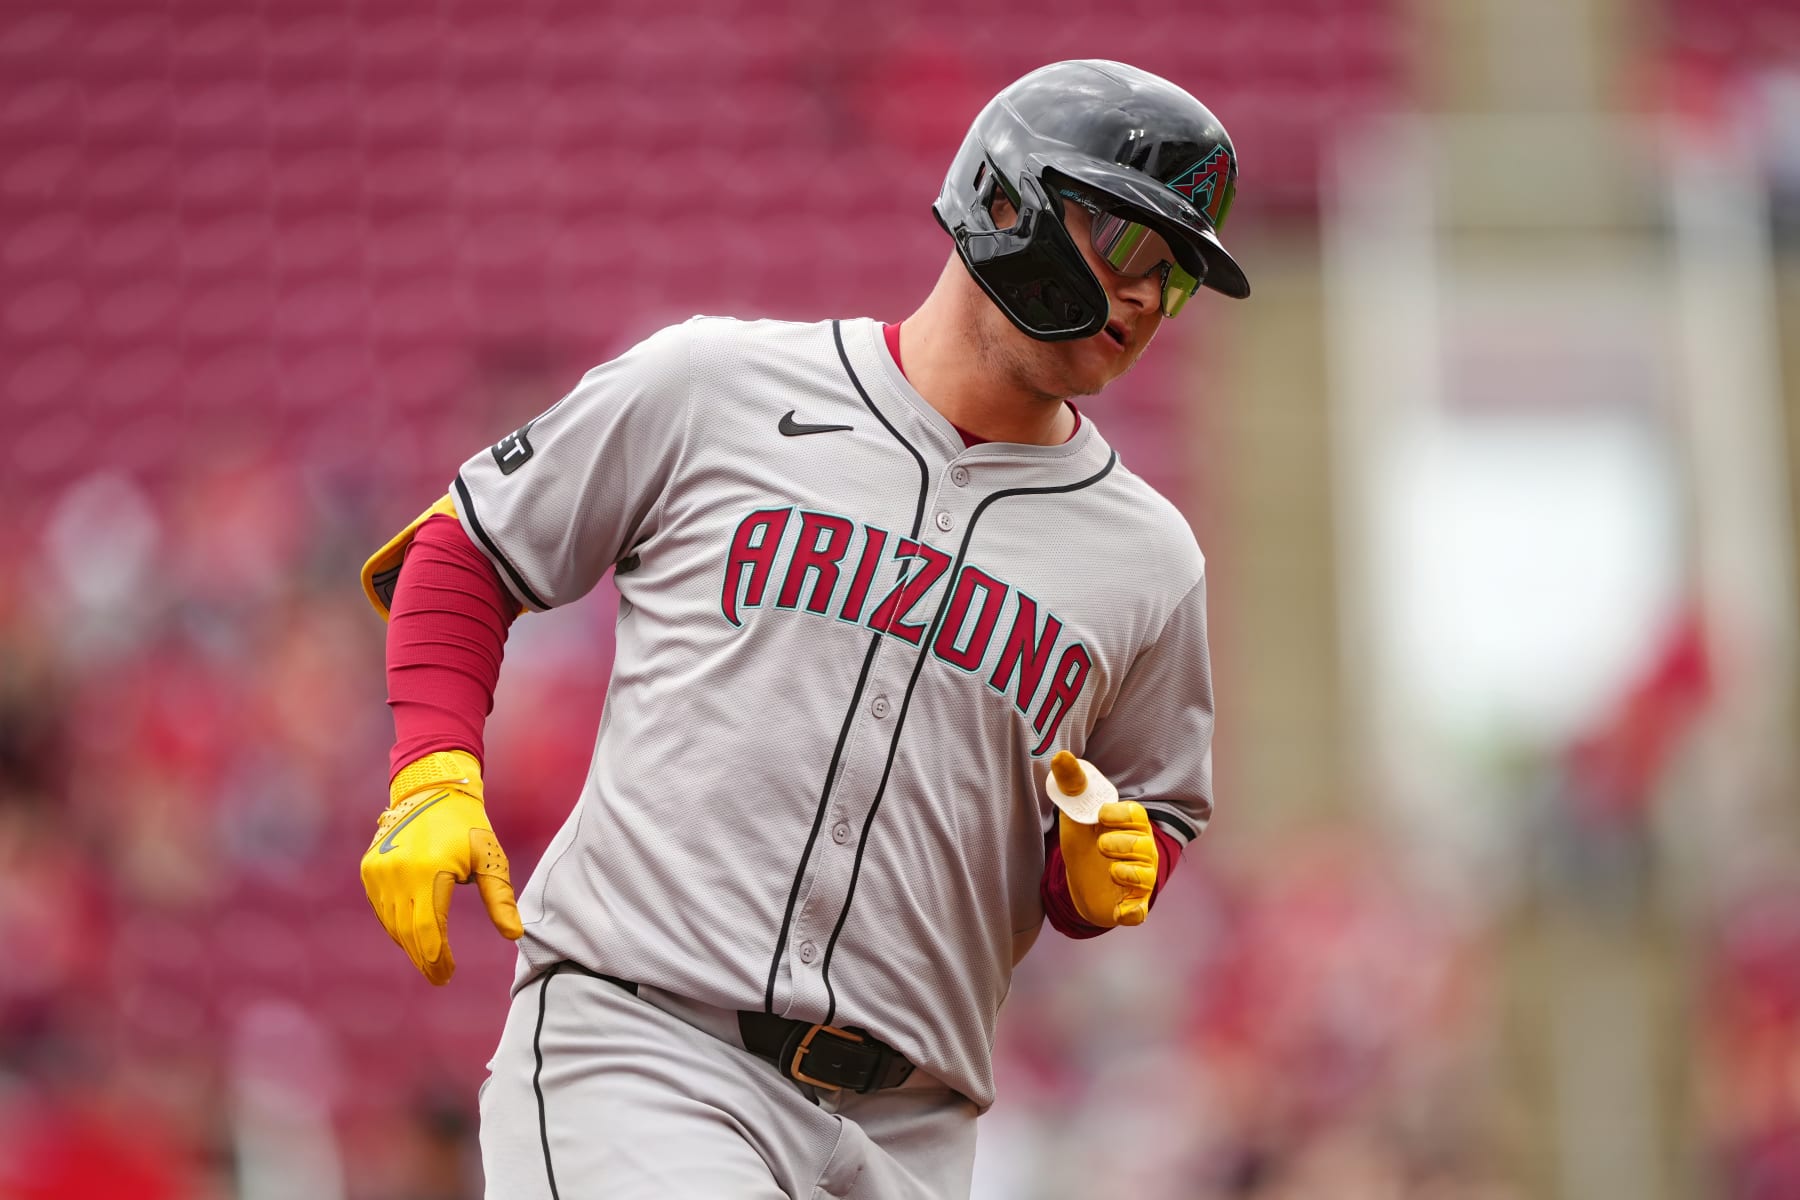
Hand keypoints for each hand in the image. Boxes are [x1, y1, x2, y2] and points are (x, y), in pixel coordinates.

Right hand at [360, 750, 522, 983]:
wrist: (431, 791)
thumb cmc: (468, 827)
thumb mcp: (490, 858)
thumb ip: (500, 898)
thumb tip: (515, 936)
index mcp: (429, 871)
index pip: (427, 930)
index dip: (436, 958)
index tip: (446, 976)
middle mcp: (398, 872)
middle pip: (407, 932)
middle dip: (424, 958)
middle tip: (440, 976)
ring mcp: (379, 871)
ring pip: (392, 923)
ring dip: (410, 945)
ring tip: (429, 958)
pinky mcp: (369, 868)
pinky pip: (382, 908)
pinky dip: (396, 925)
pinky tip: (413, 934)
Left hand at [1056, 756, 1157, 927]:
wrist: (1081, 880)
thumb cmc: (1084, 840)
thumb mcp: (1075, 813)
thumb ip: (1071, 784)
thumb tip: (1060, 756)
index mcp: (1131, 825)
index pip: (1136, 815)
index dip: (1120, 814)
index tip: (1101, 816)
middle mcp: (1143, 851)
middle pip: (1143, 845)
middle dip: (1120, 844)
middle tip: (1101, 845)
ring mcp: (1140, 880)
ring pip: (1144, 877)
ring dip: (1125, 872)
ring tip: (1109, 869)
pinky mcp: (1133, 906)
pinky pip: (1139, 911)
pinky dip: (1131, 912)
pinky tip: (1121, 910)